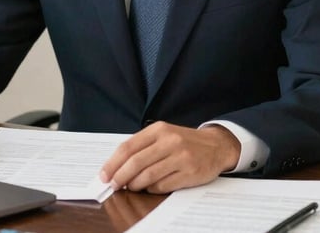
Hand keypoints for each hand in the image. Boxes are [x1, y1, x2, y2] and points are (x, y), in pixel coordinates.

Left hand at [99, 122, 240, 193]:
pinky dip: (152, 189)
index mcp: (159, 129)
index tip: (104, 175)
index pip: (128, 147)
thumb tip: (116, 167)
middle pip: (135, 162)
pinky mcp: (190, 172)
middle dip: (120, 177)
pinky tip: (150, 187)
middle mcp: (170, 141)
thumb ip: (142, 147)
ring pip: (148, 176)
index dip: (113, 163)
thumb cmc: (184, 142)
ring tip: (132, 187)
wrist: (216, 146)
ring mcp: (181, 157)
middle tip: (113, 186)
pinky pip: (163, 185)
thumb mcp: (163, 135)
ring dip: (135, 185)